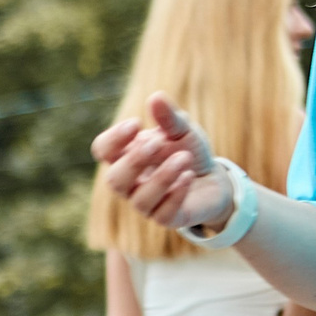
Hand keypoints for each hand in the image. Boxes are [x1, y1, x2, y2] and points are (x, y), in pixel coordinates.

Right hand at [92, 93, 232, 233]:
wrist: (213, 179)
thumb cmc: (187, 151)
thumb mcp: (182, 130)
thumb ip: (169, 118)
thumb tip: (156, 97)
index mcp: (125, 157)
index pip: (102, 150)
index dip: (113, 139)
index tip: (136, 123)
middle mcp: (130, 183)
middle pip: (114, 180)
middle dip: (135, 161)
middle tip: (158, 142)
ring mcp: (146, 204)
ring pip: (140, 200)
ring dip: (162, 176)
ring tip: (185, 157)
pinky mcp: (166, 218)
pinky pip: (163, 214)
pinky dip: (176, 194)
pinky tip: (190, 176)